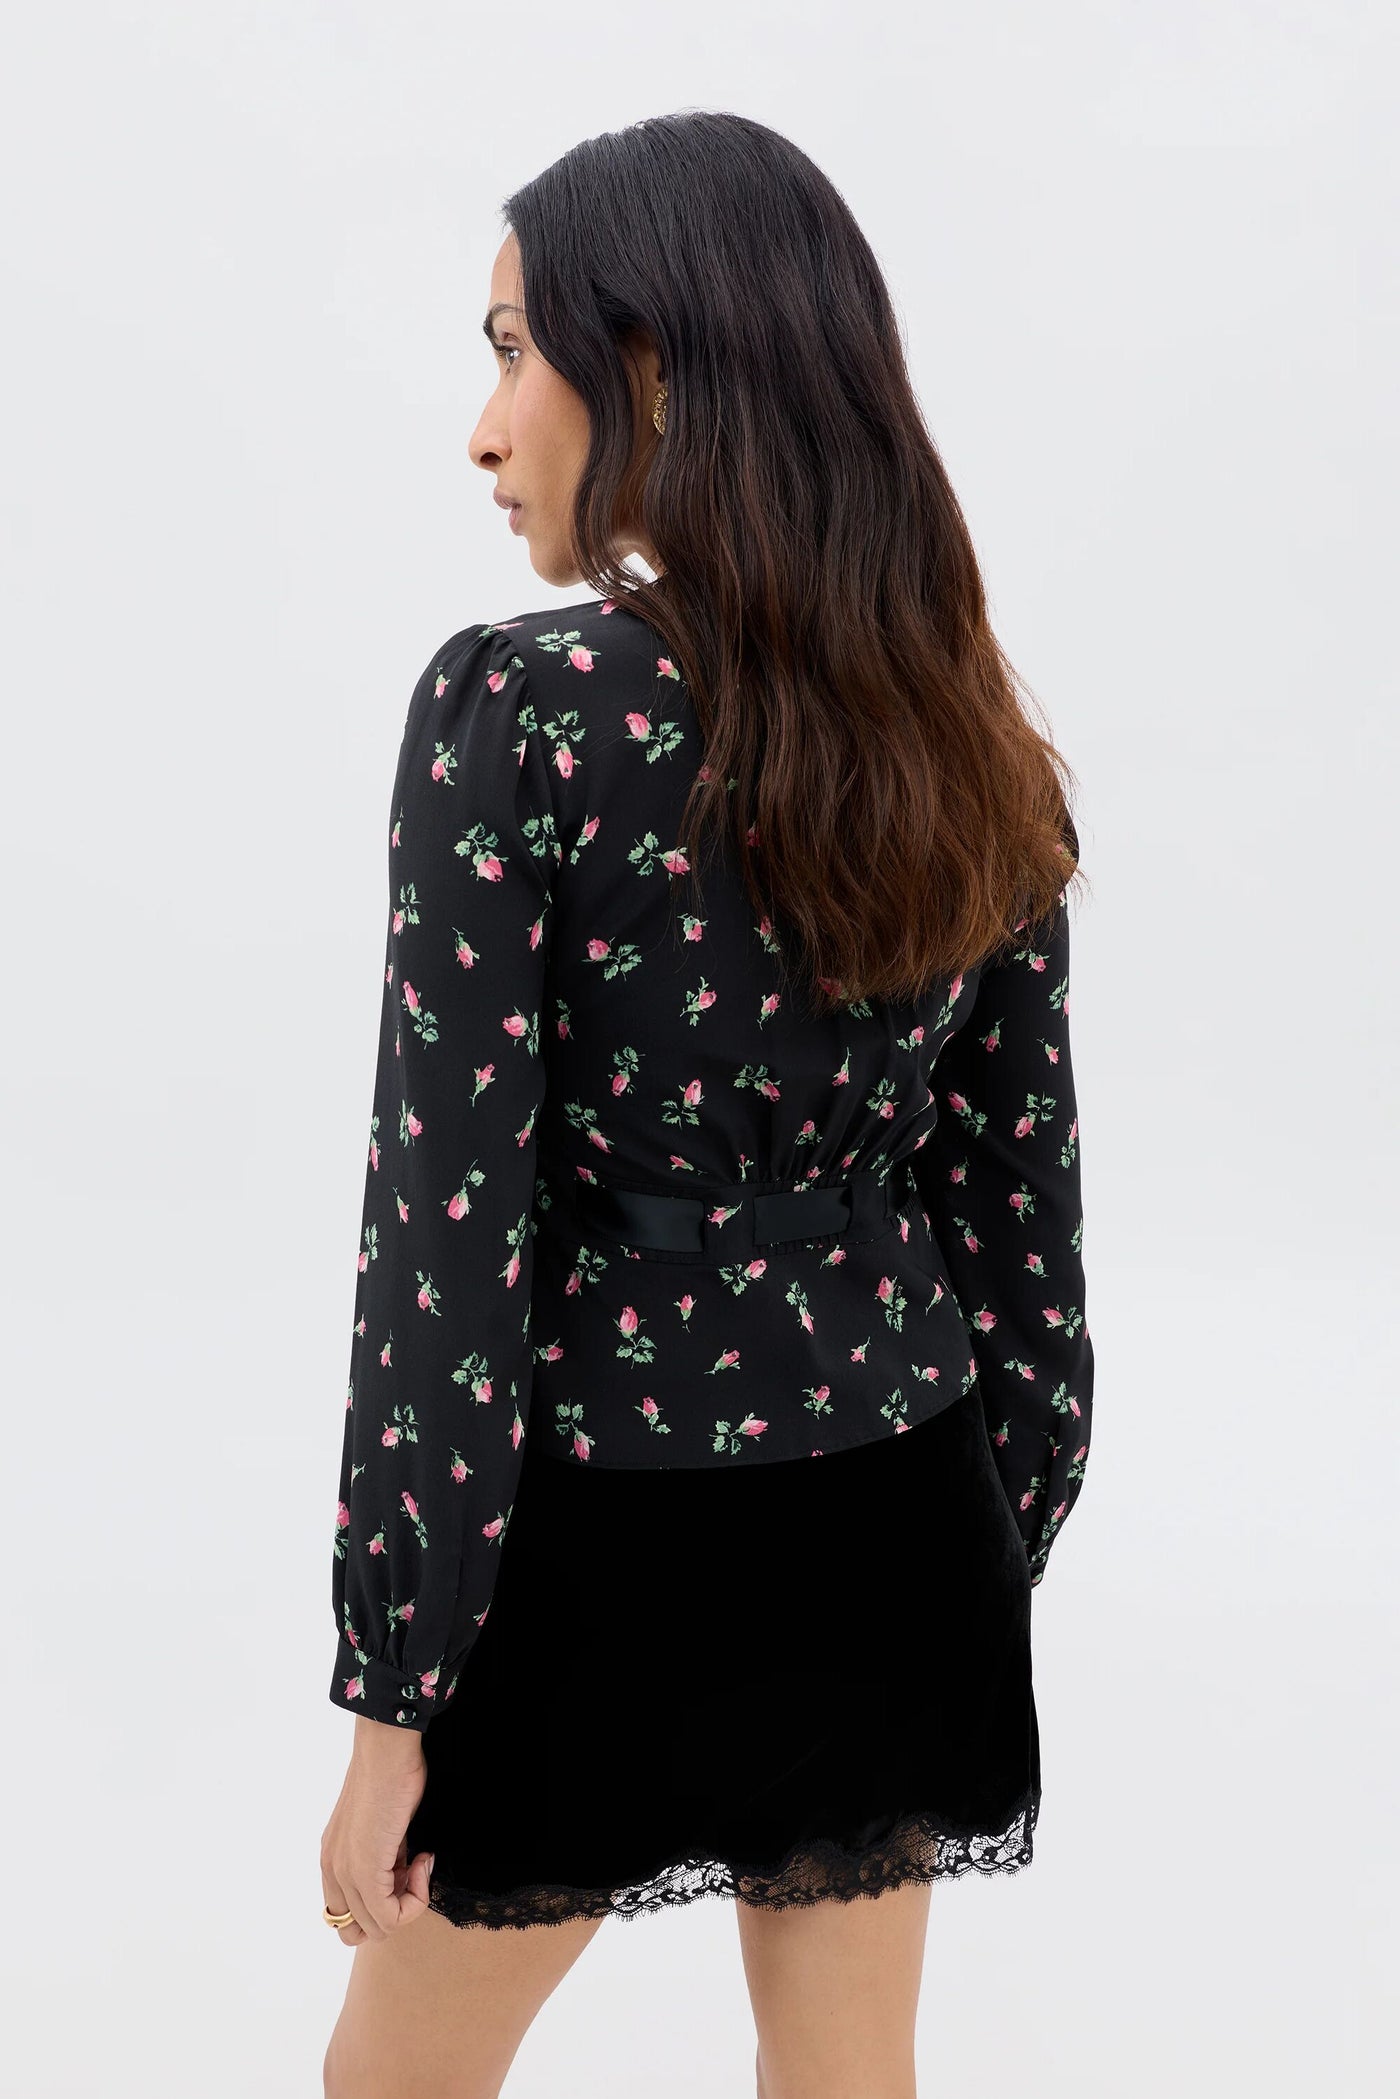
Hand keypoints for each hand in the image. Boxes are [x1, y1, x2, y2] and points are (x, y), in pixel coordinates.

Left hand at [320, 1721, 433, 1943]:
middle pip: (357, 1931)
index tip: (406, 1867)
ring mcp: (344, 1873)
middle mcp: (331, 1870)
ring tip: (419, 1861)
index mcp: (332, 1860)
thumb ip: (384, 1856)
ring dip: (408, 1903)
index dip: (384, 1901)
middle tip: (411, 1873)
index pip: (349, 1915)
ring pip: (376, 1929)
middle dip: (392, 1912)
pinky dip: (416, 1898)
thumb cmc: (393, 1776)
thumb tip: (403, 1875)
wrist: (388, 1750)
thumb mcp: (384, 1829)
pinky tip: (422, 1859)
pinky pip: (389, 1918)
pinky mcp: (363, 1872)